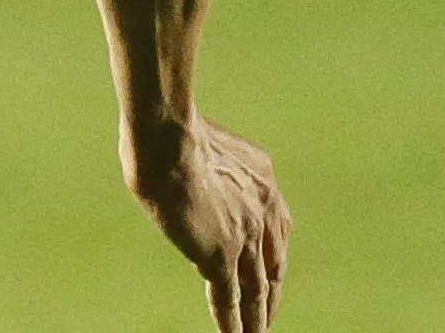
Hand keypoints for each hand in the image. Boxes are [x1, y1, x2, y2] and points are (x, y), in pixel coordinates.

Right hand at [130, 117, 289, 331]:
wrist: (168, 137)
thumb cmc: (170, 130)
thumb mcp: (201, 145)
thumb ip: (206, 164)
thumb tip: (187, 168)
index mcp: (264, 182)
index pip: (275, 230)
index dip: (270, 254)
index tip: (268, 270)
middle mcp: (265, 211)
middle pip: (273, 264)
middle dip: (271, 292)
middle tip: (268, 313)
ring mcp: (246, 236)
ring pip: (257, 288)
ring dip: (258, 316)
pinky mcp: (222, 256)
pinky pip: (231, 298)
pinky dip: (235, 321)